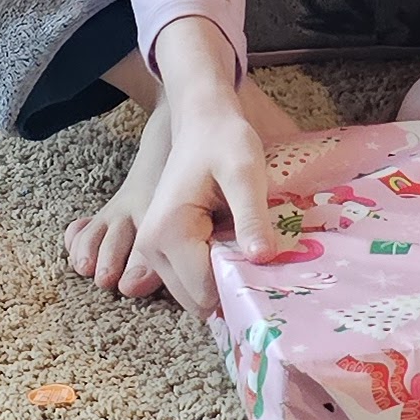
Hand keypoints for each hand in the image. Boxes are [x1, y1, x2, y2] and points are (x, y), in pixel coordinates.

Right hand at [70, 17, 280, 318]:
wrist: (202, 119)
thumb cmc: (224, 141)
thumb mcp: (245, 173)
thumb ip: (252, 216)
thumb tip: (262, 259)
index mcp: (169, 232)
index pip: (206, 291)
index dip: (241, 286)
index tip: (268, 267)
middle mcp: (151, 247)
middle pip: (197, 300)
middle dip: (231, 288)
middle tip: (261, 258)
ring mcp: (152, 249)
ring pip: (194, 294)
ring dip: (223, 281)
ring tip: (249, 249)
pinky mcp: (161, 247)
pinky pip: (192, 278)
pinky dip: (215, 273)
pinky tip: (236, 248)